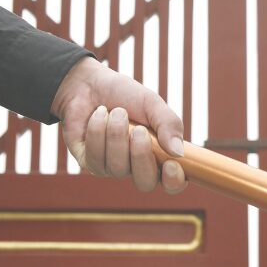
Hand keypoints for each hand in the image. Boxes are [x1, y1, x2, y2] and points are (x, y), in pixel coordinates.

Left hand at [50, 57, 186, 193]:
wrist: (89, 83)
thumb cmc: (125, 95)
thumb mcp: (152, 103)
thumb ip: (169, 124)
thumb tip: (179, 152)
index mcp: (158, 155)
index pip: (172, 184)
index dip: (174, 182)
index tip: (171, 164)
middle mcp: (135, 167)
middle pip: (144, 183)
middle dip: (141, 156)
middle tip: (139, 130)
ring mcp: (111, 167)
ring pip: (118, 168)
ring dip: (117, 135)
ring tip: (116, 112)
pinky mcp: (88, 163)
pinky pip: (95, 159)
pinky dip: (98, 131)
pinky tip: (99, 115)